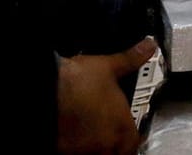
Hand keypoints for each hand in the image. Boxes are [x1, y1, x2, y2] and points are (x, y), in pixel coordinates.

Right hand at [57, 40, 153, 154]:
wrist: (44, 88)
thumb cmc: (75, 81)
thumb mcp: (108, 66)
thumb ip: (131, 59)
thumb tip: (147, 47)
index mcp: (122, 126)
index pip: (133, 142)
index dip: (129, 137)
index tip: (124, 133)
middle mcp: (105, 143)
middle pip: (116, 152)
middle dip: (113, 146)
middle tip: (106, 136)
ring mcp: (84, 150)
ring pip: (97, 154)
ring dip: (96, 148)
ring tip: (90, 137)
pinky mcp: (64, 151)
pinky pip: (76, 153)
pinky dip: (77, 148)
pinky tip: (72, 139)